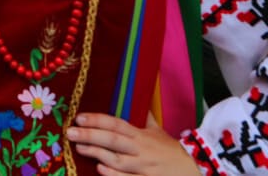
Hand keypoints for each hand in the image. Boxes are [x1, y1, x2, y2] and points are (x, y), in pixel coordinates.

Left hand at [66, 112, 198, 175]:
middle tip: (70, 132)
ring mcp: (144, 167)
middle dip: (91, 135)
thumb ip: (143, 118)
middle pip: (113, 140)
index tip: (79, 117)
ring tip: (79, 148)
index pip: (116, 124)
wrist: (197, 170)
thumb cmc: (172, 151)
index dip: (98, 120)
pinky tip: (100, 170)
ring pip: (117, 160)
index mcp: (141, 135)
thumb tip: (136, 98)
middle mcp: (141, 149)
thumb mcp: (158, 131)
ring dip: (97, 154)